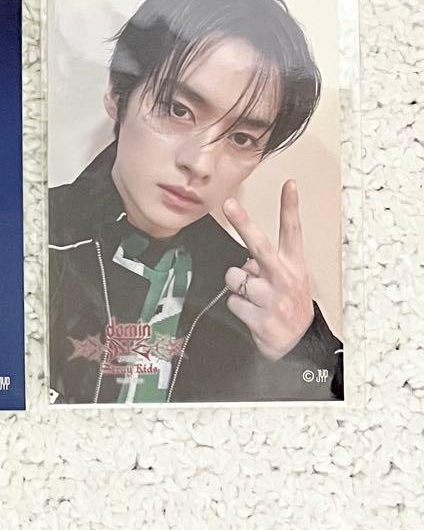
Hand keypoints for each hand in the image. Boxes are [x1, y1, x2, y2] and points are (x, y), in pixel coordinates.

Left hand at [222, 180, 314, 360]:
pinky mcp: (260, 317)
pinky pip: (232, 301)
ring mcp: (272, 297)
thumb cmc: (290, 307)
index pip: (293, 231)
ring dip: (237, 287)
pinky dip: (237, 307)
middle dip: (243, 223)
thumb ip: (267, 266)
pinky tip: (252, 314)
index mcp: (293, 266)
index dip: (290, 207)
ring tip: (254, 299)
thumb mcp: (289, 282)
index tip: (289, 184)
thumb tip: (246, 261)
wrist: (300, 346)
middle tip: (228, 203)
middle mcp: (284, 278)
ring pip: (235, 277)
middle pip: (259, 245)